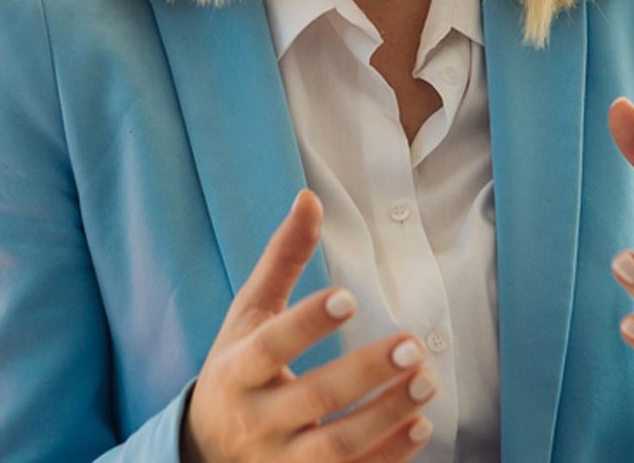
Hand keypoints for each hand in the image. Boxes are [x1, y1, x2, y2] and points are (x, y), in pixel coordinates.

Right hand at [181, 190, 439, 462]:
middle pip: (313, 399)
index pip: (270, 347)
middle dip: (365, 373)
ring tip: (428, 380)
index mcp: (237, 371)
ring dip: (386, 417)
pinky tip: (422, 426)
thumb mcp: (249, 316)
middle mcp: (254, 422)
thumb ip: (282, 260)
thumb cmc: (239, 369)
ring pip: (335, 450)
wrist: (205, 452)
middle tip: (413, 345)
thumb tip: (310, 197)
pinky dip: (387, 456)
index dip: (306, 323)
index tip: (348, 296)